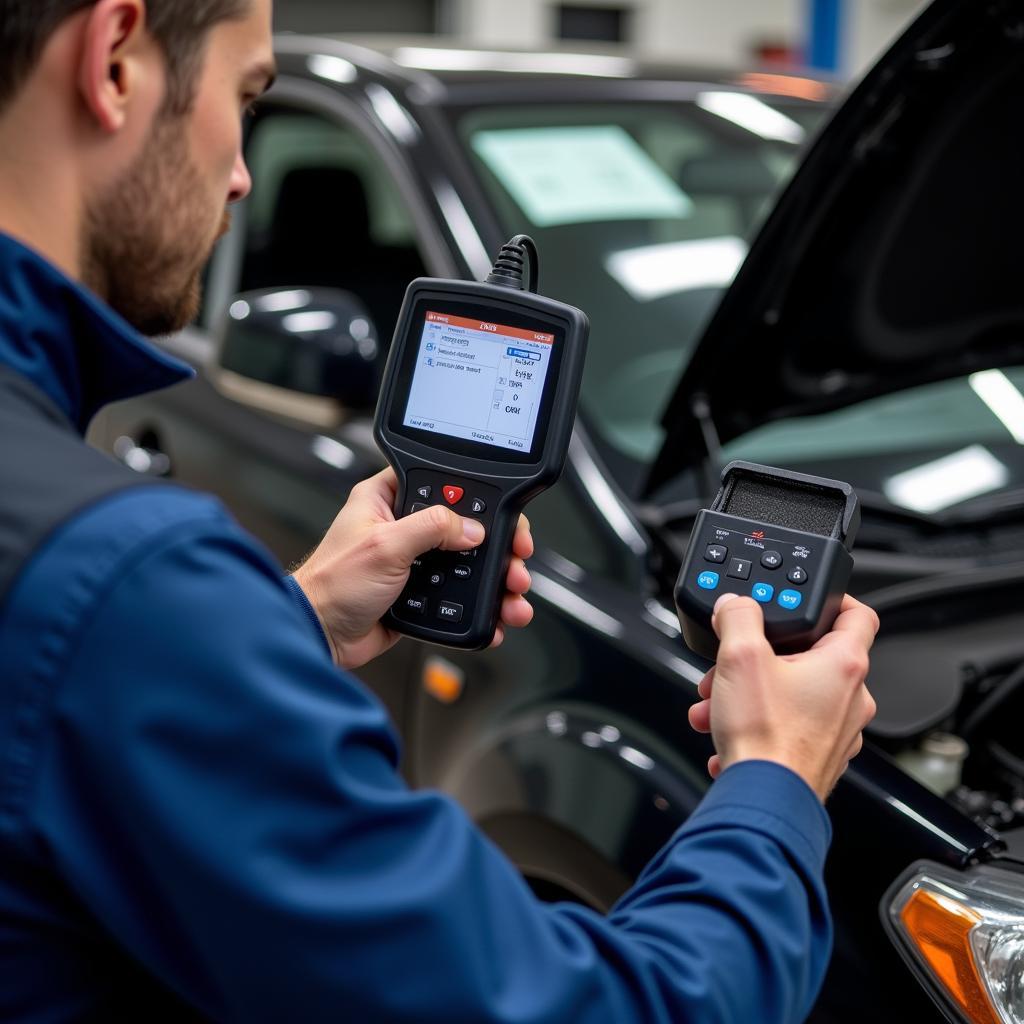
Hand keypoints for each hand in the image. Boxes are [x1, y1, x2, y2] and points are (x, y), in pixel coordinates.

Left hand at [291, 468, 533, 669]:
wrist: (320, 635)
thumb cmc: (331, 584)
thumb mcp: (385, 546)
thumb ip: (431, 528)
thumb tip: (471, 527)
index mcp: (387, 498)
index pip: (444, 482)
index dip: (478, 496)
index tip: (504, 514)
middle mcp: (403, 526)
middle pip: (466, 525)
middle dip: (497, 546)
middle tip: (516, 559)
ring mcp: (414, 560)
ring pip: (468, 562)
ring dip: (495, 579)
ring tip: (513, 593)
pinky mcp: (420, 592)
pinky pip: (459, 594)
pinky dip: (481, 605)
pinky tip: (496, 613)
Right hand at [687, 593, 878, 801]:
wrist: (764, 799)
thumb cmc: (765, 737)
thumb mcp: (740, 657)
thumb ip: (738, 616)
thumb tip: (735, 604)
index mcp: (843, 665)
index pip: (859, 614)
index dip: (836, 599)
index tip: (811, 599)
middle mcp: (851, 699)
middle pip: (809, 658)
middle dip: (761, 659)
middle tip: (733, 665)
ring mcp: (839, 732)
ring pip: (793, 696)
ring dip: (751, 693)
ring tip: (717, 704)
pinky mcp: (820, 758)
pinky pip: (788, 728)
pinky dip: (758, 725)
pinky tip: (727, 732)